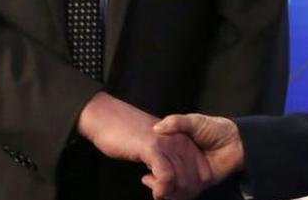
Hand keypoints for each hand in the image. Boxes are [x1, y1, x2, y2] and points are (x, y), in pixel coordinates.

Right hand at [76, 93, 207, 197]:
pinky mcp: (153, 147)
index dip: (189, 189)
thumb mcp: (155, 147)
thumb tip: (173, 183)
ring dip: (171, 192)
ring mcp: (168, 144)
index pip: (199, 175)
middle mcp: (180, 142)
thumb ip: (169, 161)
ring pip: (182, 180)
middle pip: (192, 180)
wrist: (107, 115)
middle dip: (180, 193)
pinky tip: (153, 187)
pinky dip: (162, 187)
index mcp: (183, 142)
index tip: (172, 191)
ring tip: (157, 190)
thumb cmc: (127, 134)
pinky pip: (166, 175)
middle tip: (162, 192)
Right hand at [149, 114, 244, 197]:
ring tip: (158, 187)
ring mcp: (192, 173)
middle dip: (155, 180)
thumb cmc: (216, 128)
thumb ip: (177, 122)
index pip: (160, 158)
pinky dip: (178, 194)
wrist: (238, 141)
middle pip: (164, 175)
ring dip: (164, 188)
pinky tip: (171, 190)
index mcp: (178, 148)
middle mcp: (183, 162)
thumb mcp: (194, 121)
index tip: (146, 166)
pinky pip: (187, 192)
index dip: (151, 164)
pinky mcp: (201, 183)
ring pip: (173, 185)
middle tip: (149, 178)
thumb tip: (157, 128)